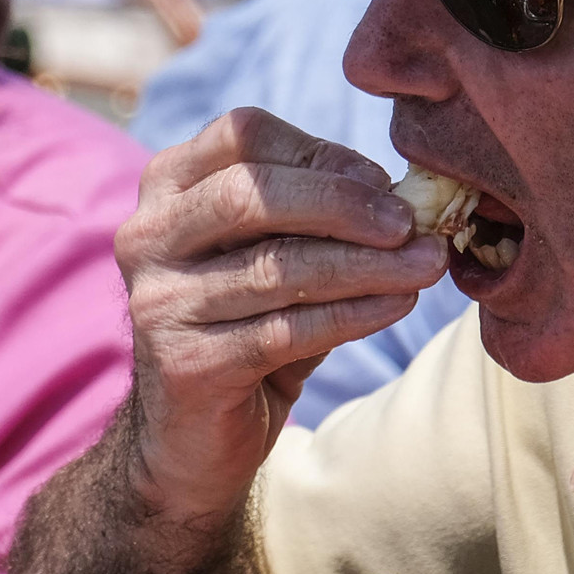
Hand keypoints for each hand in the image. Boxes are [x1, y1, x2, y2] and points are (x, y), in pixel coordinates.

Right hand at [115, 108, 446, 519]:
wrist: (191, 438)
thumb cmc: (246, 330)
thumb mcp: (275, 258)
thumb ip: (319, 221)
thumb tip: (410, 196)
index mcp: (166, 189)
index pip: (242, 136)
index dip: (322, 153)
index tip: (385, 186)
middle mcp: (147, 237)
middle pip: (251, 194)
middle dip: (344, 205)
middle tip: (412, 225)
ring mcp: (158, 302)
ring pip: (277, 268)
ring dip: (367, 265)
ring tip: (427, 265)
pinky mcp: (184, 364)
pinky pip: (285, 330)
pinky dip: (352, 315)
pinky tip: (397, 305)